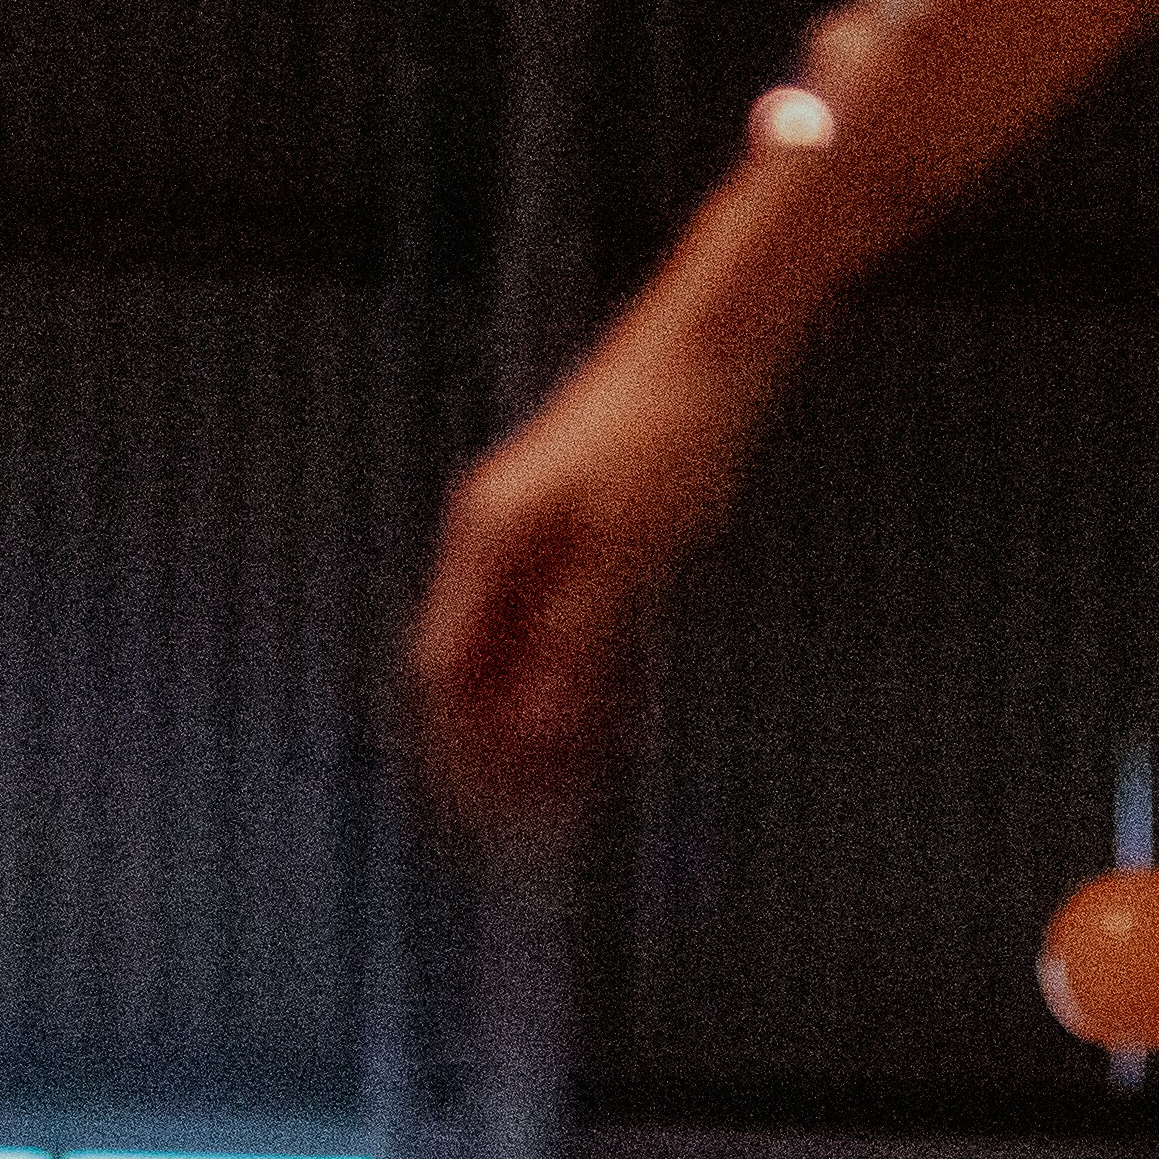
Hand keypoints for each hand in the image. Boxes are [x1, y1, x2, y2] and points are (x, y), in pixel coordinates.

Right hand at [411, 313, 768, 814]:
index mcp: (488, 538)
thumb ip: (577, 636)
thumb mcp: (627, 545)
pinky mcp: (583, 522)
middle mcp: (497, 535)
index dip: (460, 746)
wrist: (715, 336)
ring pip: (514, 647)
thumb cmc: (670, 427)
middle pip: (472, 666)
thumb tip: (538, 724)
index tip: (487, 812)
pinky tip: (603, 717)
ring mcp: (536, 527)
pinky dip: (569, 676)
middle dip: (492, 746)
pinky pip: (557, 619)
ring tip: (566, 789)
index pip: (443, 669)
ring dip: (532, 719)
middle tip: (529, 822)